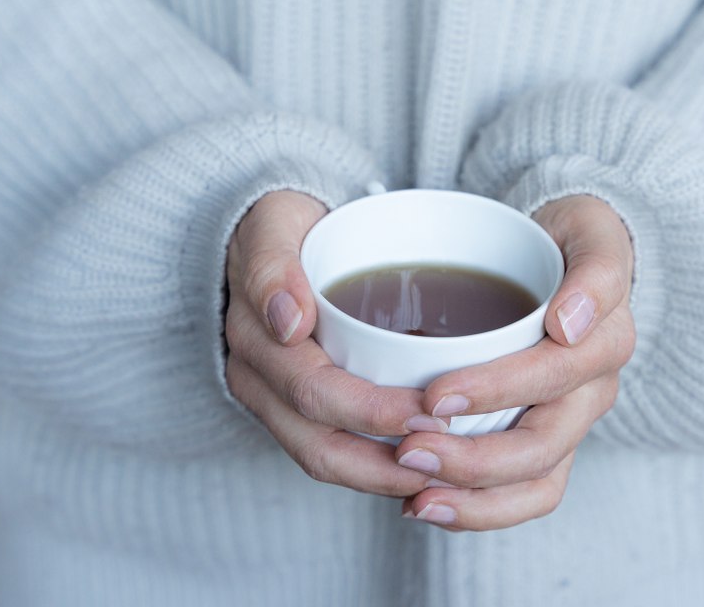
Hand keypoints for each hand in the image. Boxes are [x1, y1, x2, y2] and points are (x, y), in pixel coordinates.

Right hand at [224, 190, 450, 496]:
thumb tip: (288, 323)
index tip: (429, 413)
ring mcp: (273, 401)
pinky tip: (423, 471)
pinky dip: (375, 470)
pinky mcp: (295, 410)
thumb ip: (273, 266)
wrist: (273, 236)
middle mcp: (257, 380)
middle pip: (320, 442)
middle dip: (386, 459)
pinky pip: (333, 453)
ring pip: (325, 460)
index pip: (313, 391)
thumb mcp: (274, 224)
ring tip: (442, 479)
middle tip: (450, 454)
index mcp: (253, 339)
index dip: (371, 411)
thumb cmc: (282, 225)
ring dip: (383, 478)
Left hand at [395, 195, 634, 529]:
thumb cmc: (572, 240)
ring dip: (475, 499)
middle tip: (408, 450)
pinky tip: (425, 506)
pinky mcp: (548, 443)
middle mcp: (593, 389)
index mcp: (605, 339)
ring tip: (415, 501)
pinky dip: (478, 510)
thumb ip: (597, 270)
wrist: (568, 258)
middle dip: (475, 460)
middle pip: (543, 444)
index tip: (435, 396)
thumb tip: (569, 324)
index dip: (497, 390)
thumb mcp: (591, 229)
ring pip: (536, 483)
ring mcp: (571, 421)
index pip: (554, 374)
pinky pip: (524, 493)